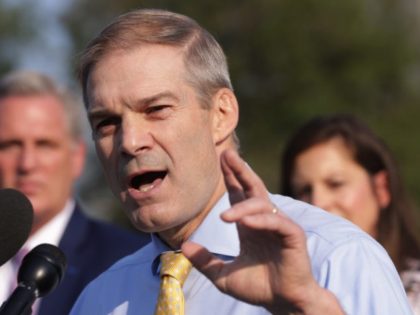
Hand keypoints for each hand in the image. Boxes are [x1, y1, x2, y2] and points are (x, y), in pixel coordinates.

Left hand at [182, 149, 342, 313]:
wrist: (283, 304)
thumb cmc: (259, 288)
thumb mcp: (224, 276)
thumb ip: (206, 261)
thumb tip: (184, 246)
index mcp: (250, 226)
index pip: (239, 195)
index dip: (231, 177)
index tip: (220, 160)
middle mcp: (265, 221)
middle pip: (253, 188)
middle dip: (241, 171)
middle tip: (227, 154)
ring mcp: (280, 227)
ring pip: (262, 205)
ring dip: (243, 208)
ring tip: (224, 217)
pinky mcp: (293, 236)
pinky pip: (277, 223)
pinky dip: (260, 221)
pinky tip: (245, 222)